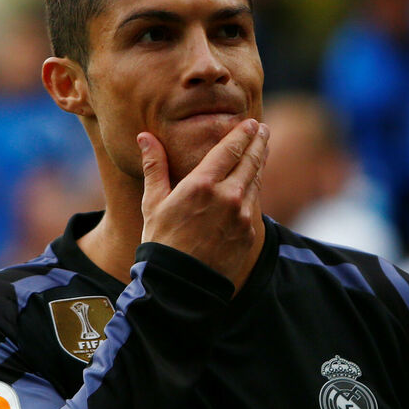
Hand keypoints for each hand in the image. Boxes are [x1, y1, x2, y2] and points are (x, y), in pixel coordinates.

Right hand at [138, 119, 268, 286]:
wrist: (179, 285)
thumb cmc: (160, 241)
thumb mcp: (153, 202)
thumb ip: (155, 166)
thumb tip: (145, 137)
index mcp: (202, 184)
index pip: (229, 149)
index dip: (242, 134)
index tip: (250, 123)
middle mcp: (227, 196)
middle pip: (249, 161)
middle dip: (258, 143)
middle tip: (263, 130)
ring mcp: (241, 216)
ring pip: (255, 181)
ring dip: (260, 163)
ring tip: (262, 149)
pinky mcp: (248, 234)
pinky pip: (254, 205)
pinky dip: (255, 189)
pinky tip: (253, 183)